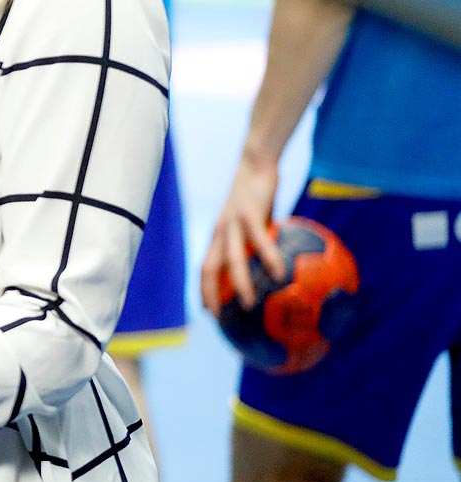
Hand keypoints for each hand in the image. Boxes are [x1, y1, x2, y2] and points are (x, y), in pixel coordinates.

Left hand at [200, 151, 287, 312]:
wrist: (256, 163)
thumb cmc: (257, 195)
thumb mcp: (255, 221)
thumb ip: (258, 241)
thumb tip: (274, 265)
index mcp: (218, 235)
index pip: (204, 267)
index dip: (203, 290)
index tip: (208, 311)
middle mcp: (219, 231)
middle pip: (208, 268)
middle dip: (210, 293)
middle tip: (220, 318)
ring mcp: (232, 223)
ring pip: (230, 259)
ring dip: (238, 283)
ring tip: (249, 304)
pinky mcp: (249, 213)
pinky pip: (258, 240)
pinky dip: (267, 258)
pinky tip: (279, 273)